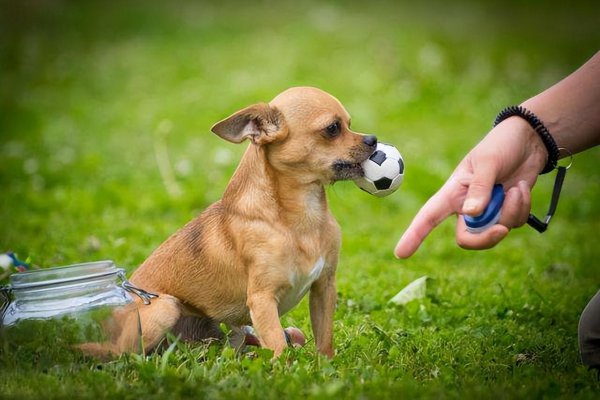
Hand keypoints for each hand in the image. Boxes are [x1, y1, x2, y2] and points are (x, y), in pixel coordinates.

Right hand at [394, 117, 546, 257]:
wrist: (529, 140)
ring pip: (495, 231)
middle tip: (502, 229)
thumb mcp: (488, 162)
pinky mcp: (506, 212)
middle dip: (486, 237)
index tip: (400, 253)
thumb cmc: (501, 145)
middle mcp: (467, 206)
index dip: (414, 235)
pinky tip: (521, 188)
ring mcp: (488, 211)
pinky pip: (514, 223)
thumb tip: (471, 214)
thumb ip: (480, 188)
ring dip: (511, 211)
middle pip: (467, 239)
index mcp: (453, 192)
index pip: (428, 216)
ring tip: (515, 188)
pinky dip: (522, 207)